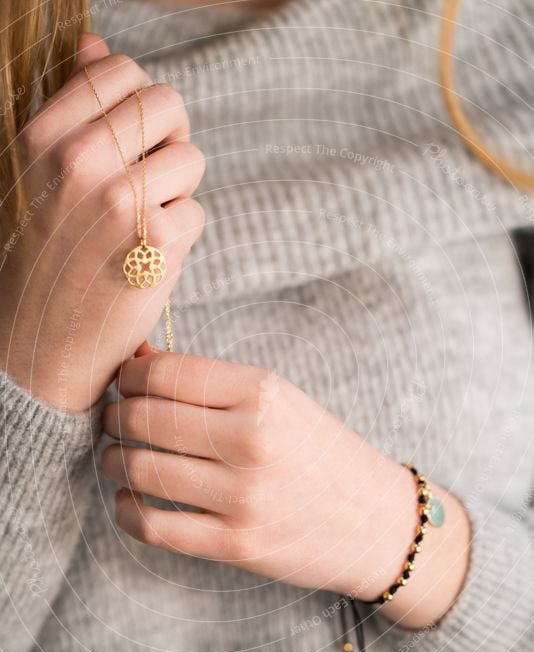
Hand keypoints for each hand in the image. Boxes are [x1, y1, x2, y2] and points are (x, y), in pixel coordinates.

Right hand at [0, 34, 204, 410]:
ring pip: (191, 159)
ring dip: (177, 192)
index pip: (119, 72)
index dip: (139, 101)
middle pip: (167, 104)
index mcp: (44, 139)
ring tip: (144, 224)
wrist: (41, 349)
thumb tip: (95, 45)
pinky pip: (197, 214)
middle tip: (151, 176)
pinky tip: (149, 259)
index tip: (133, 136)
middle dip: (169, 137)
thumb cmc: (46, 260)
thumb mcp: (38, 179)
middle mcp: (82, 163)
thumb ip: (70, 109)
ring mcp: (122, 203)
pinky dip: (181, 238)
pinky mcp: (159, 245)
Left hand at [102, 348, 470, 626]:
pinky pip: (153, 525)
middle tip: (114, 422)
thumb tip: (136, 357)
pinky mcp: (238, 544)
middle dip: (114, 417)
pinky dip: (126, 512)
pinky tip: (130, 502)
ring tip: (119, 459)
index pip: (163, 373)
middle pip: (143, 418)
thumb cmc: (321, 455)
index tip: (125, 385)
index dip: (128, 377)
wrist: (377, 522)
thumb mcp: (279, 401)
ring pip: (139, 469)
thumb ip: (209, 381)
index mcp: (263, 392)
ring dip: (113, 462)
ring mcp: (245, 495)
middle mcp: (252, 439)